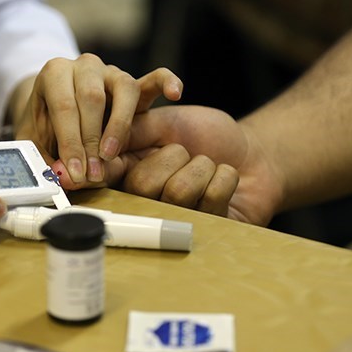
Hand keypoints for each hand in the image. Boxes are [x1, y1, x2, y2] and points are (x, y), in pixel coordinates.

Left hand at [12, 53, 181, 185]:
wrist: (56, 109)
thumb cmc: (48, 126)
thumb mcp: (37, 143)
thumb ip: (46, 160)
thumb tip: (61, 177)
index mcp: (55, 74)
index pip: (64, 107)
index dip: (70, 143)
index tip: (75, 172)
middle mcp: (84, 66)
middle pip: (91, 98)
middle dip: (91, 141)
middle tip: (92, 172)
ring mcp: (111, 72)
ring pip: (124, 88)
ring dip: (119, 125)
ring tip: (111, 153)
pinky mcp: (134, 82)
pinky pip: (154, 78)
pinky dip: (166, 82)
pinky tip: (175, 94)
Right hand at [56, 105, 279, 224]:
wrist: (254, 154)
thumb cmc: (207, 135)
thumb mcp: (167, 121)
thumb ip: (133, 128)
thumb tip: (99, 143)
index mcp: (129, 171)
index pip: (107, 175)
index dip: (105, 170)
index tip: (96, 168)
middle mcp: (146, 200)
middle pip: (143, 185)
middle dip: (174, 157)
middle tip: (185, 153)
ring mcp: (174, 219)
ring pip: (179, 192)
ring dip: (203, 167)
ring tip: (207, 166)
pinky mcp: (204, 231)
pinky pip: (210, 200)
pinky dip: (225, 179)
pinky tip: (225, 181)